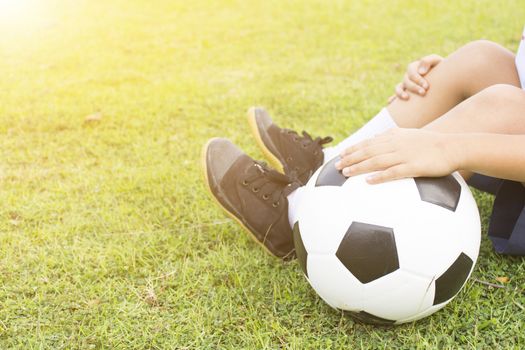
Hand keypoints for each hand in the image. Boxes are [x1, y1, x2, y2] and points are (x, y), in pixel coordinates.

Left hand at [335, 128, 459, 183]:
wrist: (454, 147)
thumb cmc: (432, 144)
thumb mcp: (409, 135)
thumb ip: (392, 137)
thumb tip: (376, 139)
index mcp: (394, 137)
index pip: (369, 142)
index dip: (353, 148)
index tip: (340, 154)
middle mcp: (396, 144)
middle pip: (368, 151)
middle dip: (350, 158)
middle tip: (336, 166)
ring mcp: (404, 155)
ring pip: (376, 161)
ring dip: (359, 166)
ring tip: (345, 173)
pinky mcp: (414, 166)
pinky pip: (394, 172)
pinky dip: (380, 176)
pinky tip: (368, 181)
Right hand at [388, 54, 442, 102]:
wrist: (446, 80)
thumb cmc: (442, 70)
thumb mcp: (438, 61)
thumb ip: (428, 61)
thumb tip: (420, 72)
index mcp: (415, 67)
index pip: (411, 72)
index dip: (417, 79)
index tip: (426, 86)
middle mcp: (409, 77)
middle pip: (406, 81)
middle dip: (413, 87)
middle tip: (423, 93)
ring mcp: (406, 86)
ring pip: (398, 88)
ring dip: (400, 93)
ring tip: (406, 98)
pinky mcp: (407, 94)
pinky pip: (396, 97)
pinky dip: (392, 99)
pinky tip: (390, 102)